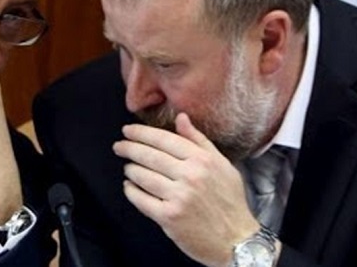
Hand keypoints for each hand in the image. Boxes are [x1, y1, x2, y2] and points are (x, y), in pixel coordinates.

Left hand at [113, 113, 259, 266]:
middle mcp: (190, 176)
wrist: (236, 239)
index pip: (164, 139)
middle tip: (119, 146)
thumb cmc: (229, 200)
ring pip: (143, 176)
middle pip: (150, 156)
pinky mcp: (169, 217)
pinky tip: (129, 186)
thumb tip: (180, 117)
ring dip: (131, 169)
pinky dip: (131, 191)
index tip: (128, 130)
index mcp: (202, 160)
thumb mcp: (221, 164)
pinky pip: (141, 200)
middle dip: (129, 148)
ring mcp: (178, 197)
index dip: (141, 133)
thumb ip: (198, 140)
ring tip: (128, 167)